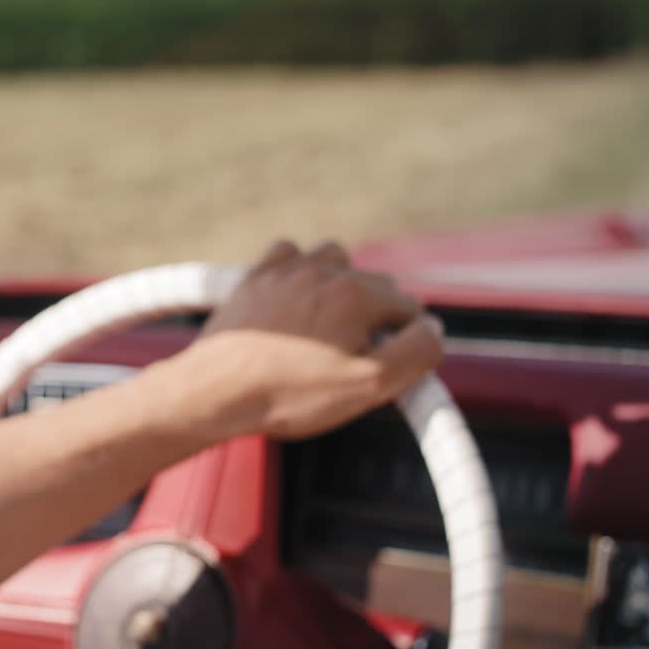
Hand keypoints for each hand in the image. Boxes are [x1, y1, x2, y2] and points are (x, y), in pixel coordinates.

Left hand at [145, 240, 443, 442]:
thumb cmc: (289, 393)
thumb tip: (434, 330)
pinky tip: (293, 301)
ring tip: (327, 328)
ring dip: (340, 287)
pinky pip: (289, 255)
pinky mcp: (256, 276)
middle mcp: (323, 270)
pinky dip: (298, 272)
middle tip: (352, 358)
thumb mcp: (369, 386)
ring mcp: (286, 269)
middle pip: (375, 285)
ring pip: (335, 261)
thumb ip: (416, 354)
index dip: (403, 343)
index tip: (381, 367)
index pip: (409, 310)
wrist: (215, 391)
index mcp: (358, 295)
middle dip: (374, 317)